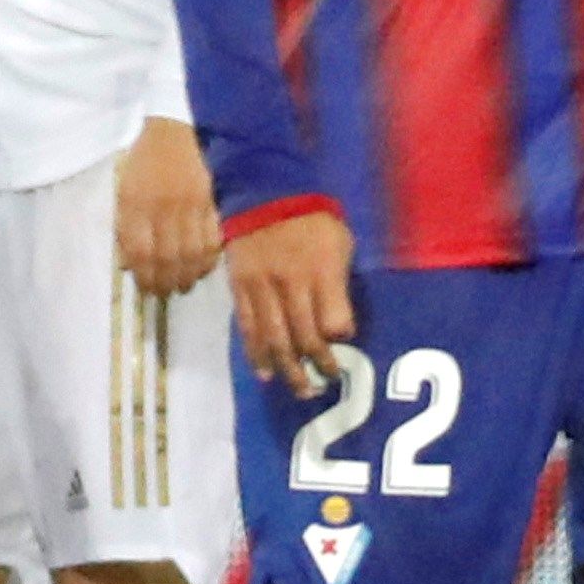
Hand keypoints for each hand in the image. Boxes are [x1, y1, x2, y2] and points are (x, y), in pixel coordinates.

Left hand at [114, 117, 222, 298]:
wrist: (178, 129)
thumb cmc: (146, 162)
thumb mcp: (124, 190)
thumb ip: (124, 227)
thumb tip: (127, 265)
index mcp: (135, 203)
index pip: (139, 251)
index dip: (143, 275)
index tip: (145, 287)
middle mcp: (163, 207)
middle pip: (166, 257)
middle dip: (165, 281)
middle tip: (165, 292)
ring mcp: (191, 205)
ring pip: (191, 252)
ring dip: (187, 275)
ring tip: (183, 285)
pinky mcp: (213, 202)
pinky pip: (213, 238)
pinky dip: (208, 258)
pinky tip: (203, 268)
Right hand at [225, 207, 357, 397]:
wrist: (265, 194)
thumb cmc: (313, 221)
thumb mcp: (341, 245)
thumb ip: (339, 287)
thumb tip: (338, 328)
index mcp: (321, 272)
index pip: (332, 321)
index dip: (338, 344)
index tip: (343, 357)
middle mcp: (291, 284)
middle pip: (303, 336)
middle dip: (316, 366)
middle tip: (322, 386)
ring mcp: (261, 288)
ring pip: (274, 337)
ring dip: (286, 368)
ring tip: (297, 390)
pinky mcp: (239, 288)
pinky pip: (247, 327)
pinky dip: (255, 352)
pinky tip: (262, 372)